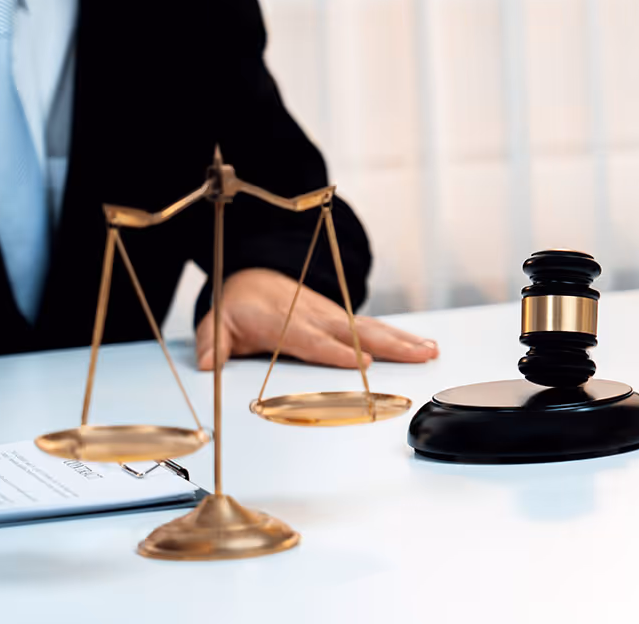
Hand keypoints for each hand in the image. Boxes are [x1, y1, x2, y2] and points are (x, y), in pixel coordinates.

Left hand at [196, 268, 439, 370]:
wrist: (254, 276)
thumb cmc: (239, 304)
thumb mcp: (217, 322)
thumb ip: (214, 343)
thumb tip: (208, 362)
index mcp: (286, 322)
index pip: (314, 340)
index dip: (337, 351)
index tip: (362, 361)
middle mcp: (316, 317)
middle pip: (356, 333)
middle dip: (388, 345)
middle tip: (416, 355)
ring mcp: (334, 316)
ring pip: (372, 329)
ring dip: (403, 340)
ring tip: (430, 351)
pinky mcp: (345, 318)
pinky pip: (375, 327)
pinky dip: (401, 336)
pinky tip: (424, 345)